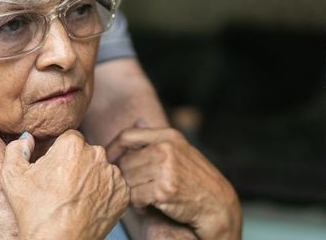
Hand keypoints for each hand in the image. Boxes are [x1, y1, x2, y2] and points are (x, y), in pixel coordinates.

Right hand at [1, 130, 129, 239]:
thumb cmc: (35, 211)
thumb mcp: (12, 177)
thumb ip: (16, 149)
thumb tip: (28, 139)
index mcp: (73, 144)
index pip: (69, 139)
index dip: (59, 155)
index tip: (53, 171)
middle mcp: (98, 155)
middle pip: (86, 153)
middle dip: (76, 164)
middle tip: (62, 187)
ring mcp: (113, 175)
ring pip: (101, 169)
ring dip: (91, 179)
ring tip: (75, 198)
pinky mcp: (124, 193)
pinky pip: (113, 187)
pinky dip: (103, 194)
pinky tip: (87, 205)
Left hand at [107, 126, 241, 239]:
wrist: (217, 203)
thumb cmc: (196, 178)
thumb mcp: (180, 150)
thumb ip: (156, 138)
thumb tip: (135, 120)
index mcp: (169, 136)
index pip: (127, 135)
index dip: (113, 149)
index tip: (109, 161)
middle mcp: (166, 149)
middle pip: (125, 161)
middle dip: (126, 177)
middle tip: (135, 188)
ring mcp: (166, 169)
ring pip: (129, 180)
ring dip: (133, 192)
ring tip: (144, 197)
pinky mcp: (164, 190)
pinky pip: (135, 197)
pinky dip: (138, 204)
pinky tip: (149, 205)